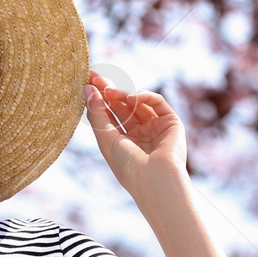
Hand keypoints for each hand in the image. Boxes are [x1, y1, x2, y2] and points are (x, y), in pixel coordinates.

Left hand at [83, 69, 187, 192]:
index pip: (109, 115)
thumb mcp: (106, 139)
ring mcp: (155, 128)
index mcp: (123, 142)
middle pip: (122, 106)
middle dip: (108, 91)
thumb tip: (87, 89)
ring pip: (138, 103)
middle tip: (94, 76)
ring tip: (109, 91)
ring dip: (122, 94)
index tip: (86, 83)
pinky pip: (157, 102)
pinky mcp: (171, 123)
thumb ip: (96, 114)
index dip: (98, 99)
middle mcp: (139, 134)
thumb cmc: (128, 166)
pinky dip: (144, 96)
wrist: (155, 180)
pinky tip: (130, 97)